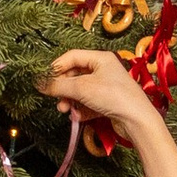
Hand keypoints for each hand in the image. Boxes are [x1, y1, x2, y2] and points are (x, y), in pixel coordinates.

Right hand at [39, 46, 153, 135]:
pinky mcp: (108, 102)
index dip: (56, 67)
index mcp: (101, 58)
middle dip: (63, 88)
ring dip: (70, 101)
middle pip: (75, 75)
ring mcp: (107, 86)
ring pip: (80, 91)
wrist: (137, 120)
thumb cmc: (114, 97)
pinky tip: (78, 117)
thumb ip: (58, 85)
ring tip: (66, 110)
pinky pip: (88, 103)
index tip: (45, 80)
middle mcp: (104, 70)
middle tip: (57, 99)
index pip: (72, 57)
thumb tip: (39, 82)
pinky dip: (81, 110)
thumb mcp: (81, 88)